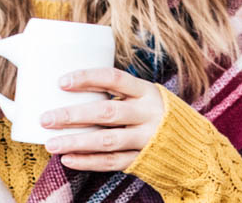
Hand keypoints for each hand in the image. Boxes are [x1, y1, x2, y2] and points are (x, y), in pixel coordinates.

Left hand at [40, 67, 167, 170]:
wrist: (196, 147)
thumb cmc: (160, 116)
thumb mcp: (147, 97)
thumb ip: (120, 94)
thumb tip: (73, 90)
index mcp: (146, 92)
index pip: (114, 78)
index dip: (87, 78)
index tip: (61, 82)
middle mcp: (148, 114)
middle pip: (105, 113)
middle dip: (72, 116)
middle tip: (46, 118)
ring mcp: (146, 139)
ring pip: (106, 141)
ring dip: (75, 142)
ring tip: (50, 144)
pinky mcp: (142, 160)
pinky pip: (112, 162)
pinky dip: (88, 162)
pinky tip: (68, 160)